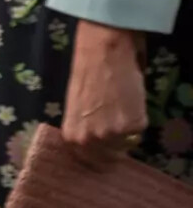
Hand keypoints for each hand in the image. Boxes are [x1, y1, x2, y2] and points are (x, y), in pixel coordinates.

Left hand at [62, 20, 147, 166]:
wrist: (102, 53)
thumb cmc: (83, 72)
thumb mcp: (76, 104)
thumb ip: (83, 125)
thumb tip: (94, 135)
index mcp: (73, 134)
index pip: (86, 158)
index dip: (96, 153)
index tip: (102, 147)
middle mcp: (91, 139)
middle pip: (108, 155)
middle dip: (113, 143)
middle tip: (115, 125)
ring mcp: (113, 134)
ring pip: (125, 142)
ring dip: (125, 129)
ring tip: (120, 107)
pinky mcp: (134, 125)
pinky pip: (138, 129)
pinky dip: (137, 117)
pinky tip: (129, 100)